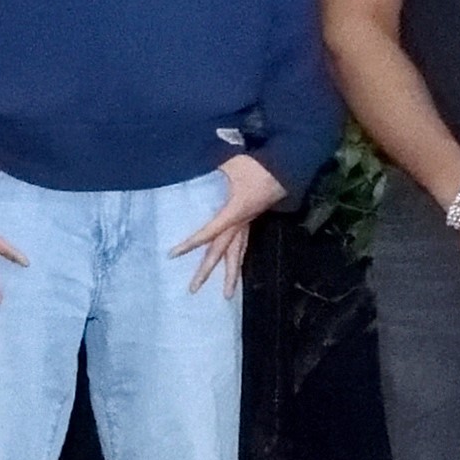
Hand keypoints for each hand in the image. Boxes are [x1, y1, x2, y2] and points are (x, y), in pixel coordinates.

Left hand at [165, 154, 285, 296]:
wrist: (287, 166)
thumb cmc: (259, 166)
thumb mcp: (231, 165)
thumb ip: (211, 171)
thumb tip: (190, 169)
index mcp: (234, 212)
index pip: (209, 232)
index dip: (190, 244)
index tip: (172, 254)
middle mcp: (241, 223)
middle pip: (223, 252)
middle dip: (208, 271)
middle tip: (192, 289)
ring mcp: (248, 223)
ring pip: (238, 253)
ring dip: (231, 274)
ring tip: (226, 294)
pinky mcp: (252, 219)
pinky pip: (243, 244)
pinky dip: (237, 259)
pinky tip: (233, 268)